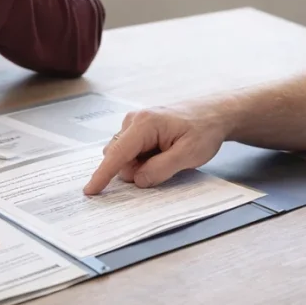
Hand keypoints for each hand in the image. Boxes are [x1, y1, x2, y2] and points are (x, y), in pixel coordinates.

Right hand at [82, 97, 238, 194]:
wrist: (215, 113)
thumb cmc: (204, 130)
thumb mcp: (188, 154)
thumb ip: (160, 169)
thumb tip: (137, 180)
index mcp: (144, 124)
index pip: (117, 154)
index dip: (102, 174)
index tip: (90, 191)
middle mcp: (134, 120)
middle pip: (119, 156)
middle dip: (134, 170)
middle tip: (166, 166)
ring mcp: (135, 122)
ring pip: (125, 155)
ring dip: (140, 165)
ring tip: (168, 156)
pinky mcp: (139, 127)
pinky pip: (132, 151)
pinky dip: (143, 159)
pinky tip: (163, 153)